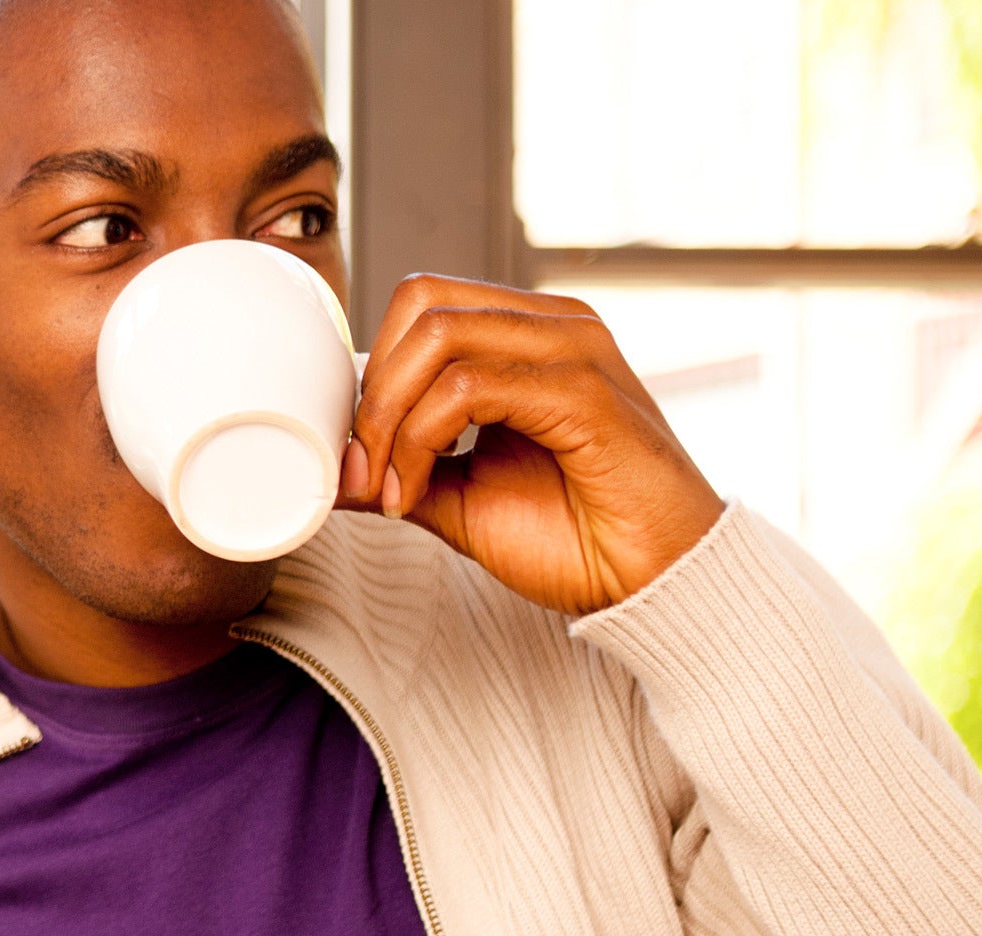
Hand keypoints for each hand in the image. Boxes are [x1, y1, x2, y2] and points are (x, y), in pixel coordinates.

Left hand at [343, 274, 727, 615]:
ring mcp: (574, 350)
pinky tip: (418, 493)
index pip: (421, 306)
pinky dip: (421, 443)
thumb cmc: (575, 539)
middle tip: (364, 470)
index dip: (371, 374)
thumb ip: (399, 469)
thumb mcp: (460, 499)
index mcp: (528, 336)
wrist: (651, 585)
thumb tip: (330, 467)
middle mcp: (553, 326)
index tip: (358, 457)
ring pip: (437, 338)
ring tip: (391, 489)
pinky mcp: (584, 392)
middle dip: (371, 392)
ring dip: (390, 420)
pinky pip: (467, 389)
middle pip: (420, 304)